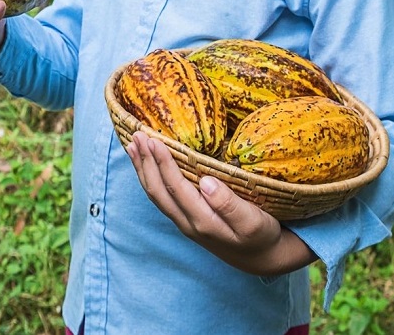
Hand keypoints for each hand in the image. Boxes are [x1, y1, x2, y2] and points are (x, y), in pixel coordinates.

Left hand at [126, 131, 316, 275]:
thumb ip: (229, 205)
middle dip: (146, 162)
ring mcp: (183, 221)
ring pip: (155, 194)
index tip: (155, 140)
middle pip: (157, 191)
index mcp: (203, 221)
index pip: (176, 188)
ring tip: (133, 145)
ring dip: (143, 169)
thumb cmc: (260, 235)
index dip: (163, 163)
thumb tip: (206, 182)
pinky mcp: (184, 218)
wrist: (260, 258)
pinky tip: (145, 164)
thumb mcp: (253, 222)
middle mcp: (187, 222)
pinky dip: (149, 177)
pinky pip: (161, 196)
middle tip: (138, 135)